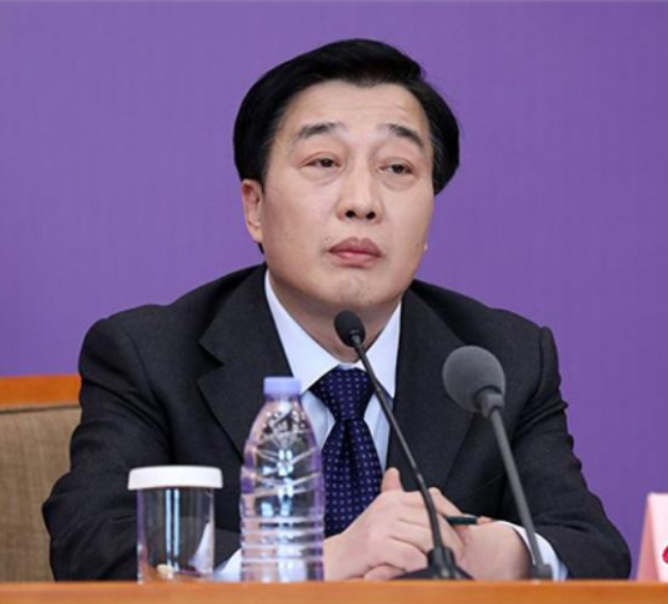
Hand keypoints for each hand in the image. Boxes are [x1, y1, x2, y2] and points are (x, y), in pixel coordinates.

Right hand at [323, 468, 469, 580]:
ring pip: (426, 537)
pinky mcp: (376, 544)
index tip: (468, 531)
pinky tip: (422, 570)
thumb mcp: (384, 518)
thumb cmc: (363, 544)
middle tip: (460, 555)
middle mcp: (388, 506)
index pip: (433, 499)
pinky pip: (411, 555)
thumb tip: (416, 484)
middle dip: (453, 540)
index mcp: (392, 497)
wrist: (334, 560)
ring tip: (445, 564)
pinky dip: (422, 565)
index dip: (455, 515)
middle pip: (434, 520)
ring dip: (441, 555)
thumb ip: (403, 504)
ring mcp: (381, 524)